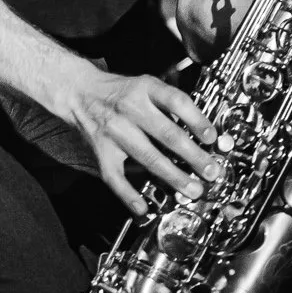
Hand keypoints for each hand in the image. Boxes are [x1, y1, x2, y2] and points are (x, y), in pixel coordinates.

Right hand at [67, 69, 219, 217]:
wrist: (79, 92)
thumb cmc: (119, 91)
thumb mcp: (147, 85)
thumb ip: (170, 104)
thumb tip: (201, 130)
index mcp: (145, 89)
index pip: (176, 102)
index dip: (197, 120)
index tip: (212, 137)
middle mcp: (130, 108)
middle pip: (167, 134)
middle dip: (193, 156)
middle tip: (211, 171)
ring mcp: (115, 131)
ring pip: (148, 157)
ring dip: (173, 176)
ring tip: (192, 189)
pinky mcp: (102, 151)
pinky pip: (115, 177)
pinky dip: (128, 194)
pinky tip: (143, 207)